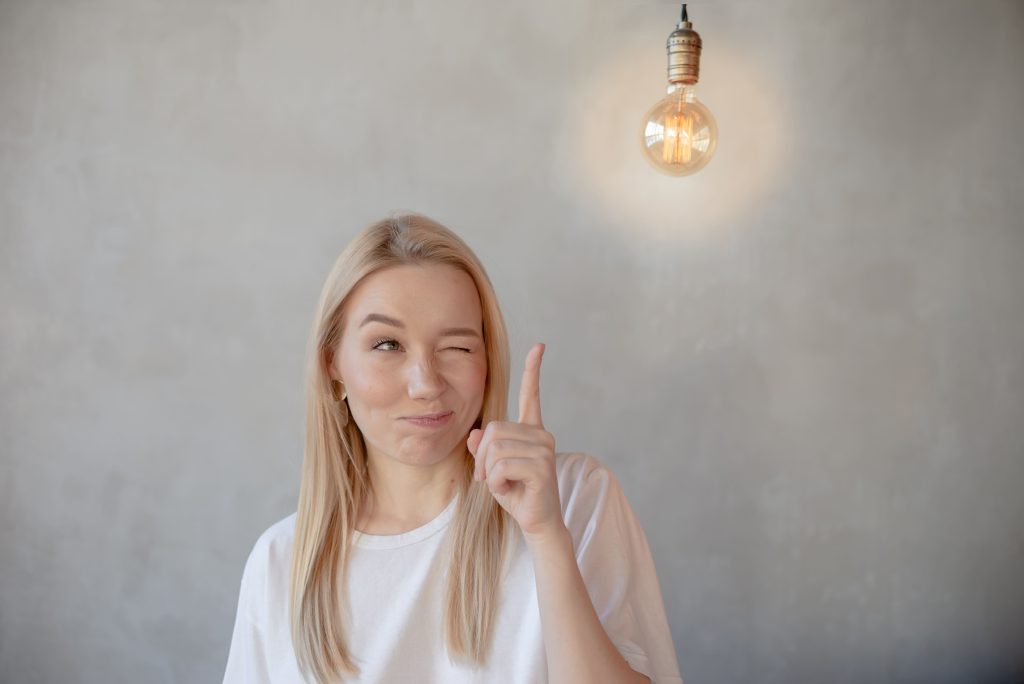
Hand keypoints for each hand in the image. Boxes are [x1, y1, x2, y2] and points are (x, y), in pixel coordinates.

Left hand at [468, 343, 564, 539]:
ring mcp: (545, 449)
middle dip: (482, 457)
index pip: (530, 395)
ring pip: (495, 449)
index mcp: (532, 431)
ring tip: (502, 485)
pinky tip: (510, 490)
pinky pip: (502, 466)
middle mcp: (542, 435)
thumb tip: (475, 435)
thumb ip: (483, 450)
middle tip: (489, 479)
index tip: (539, 346)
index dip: (533, 371)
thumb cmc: (516, 494)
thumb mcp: (492, 470)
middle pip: (493, 430)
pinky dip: (497, 483)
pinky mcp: (542, 467)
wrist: (537, 523)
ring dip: (489, 472)